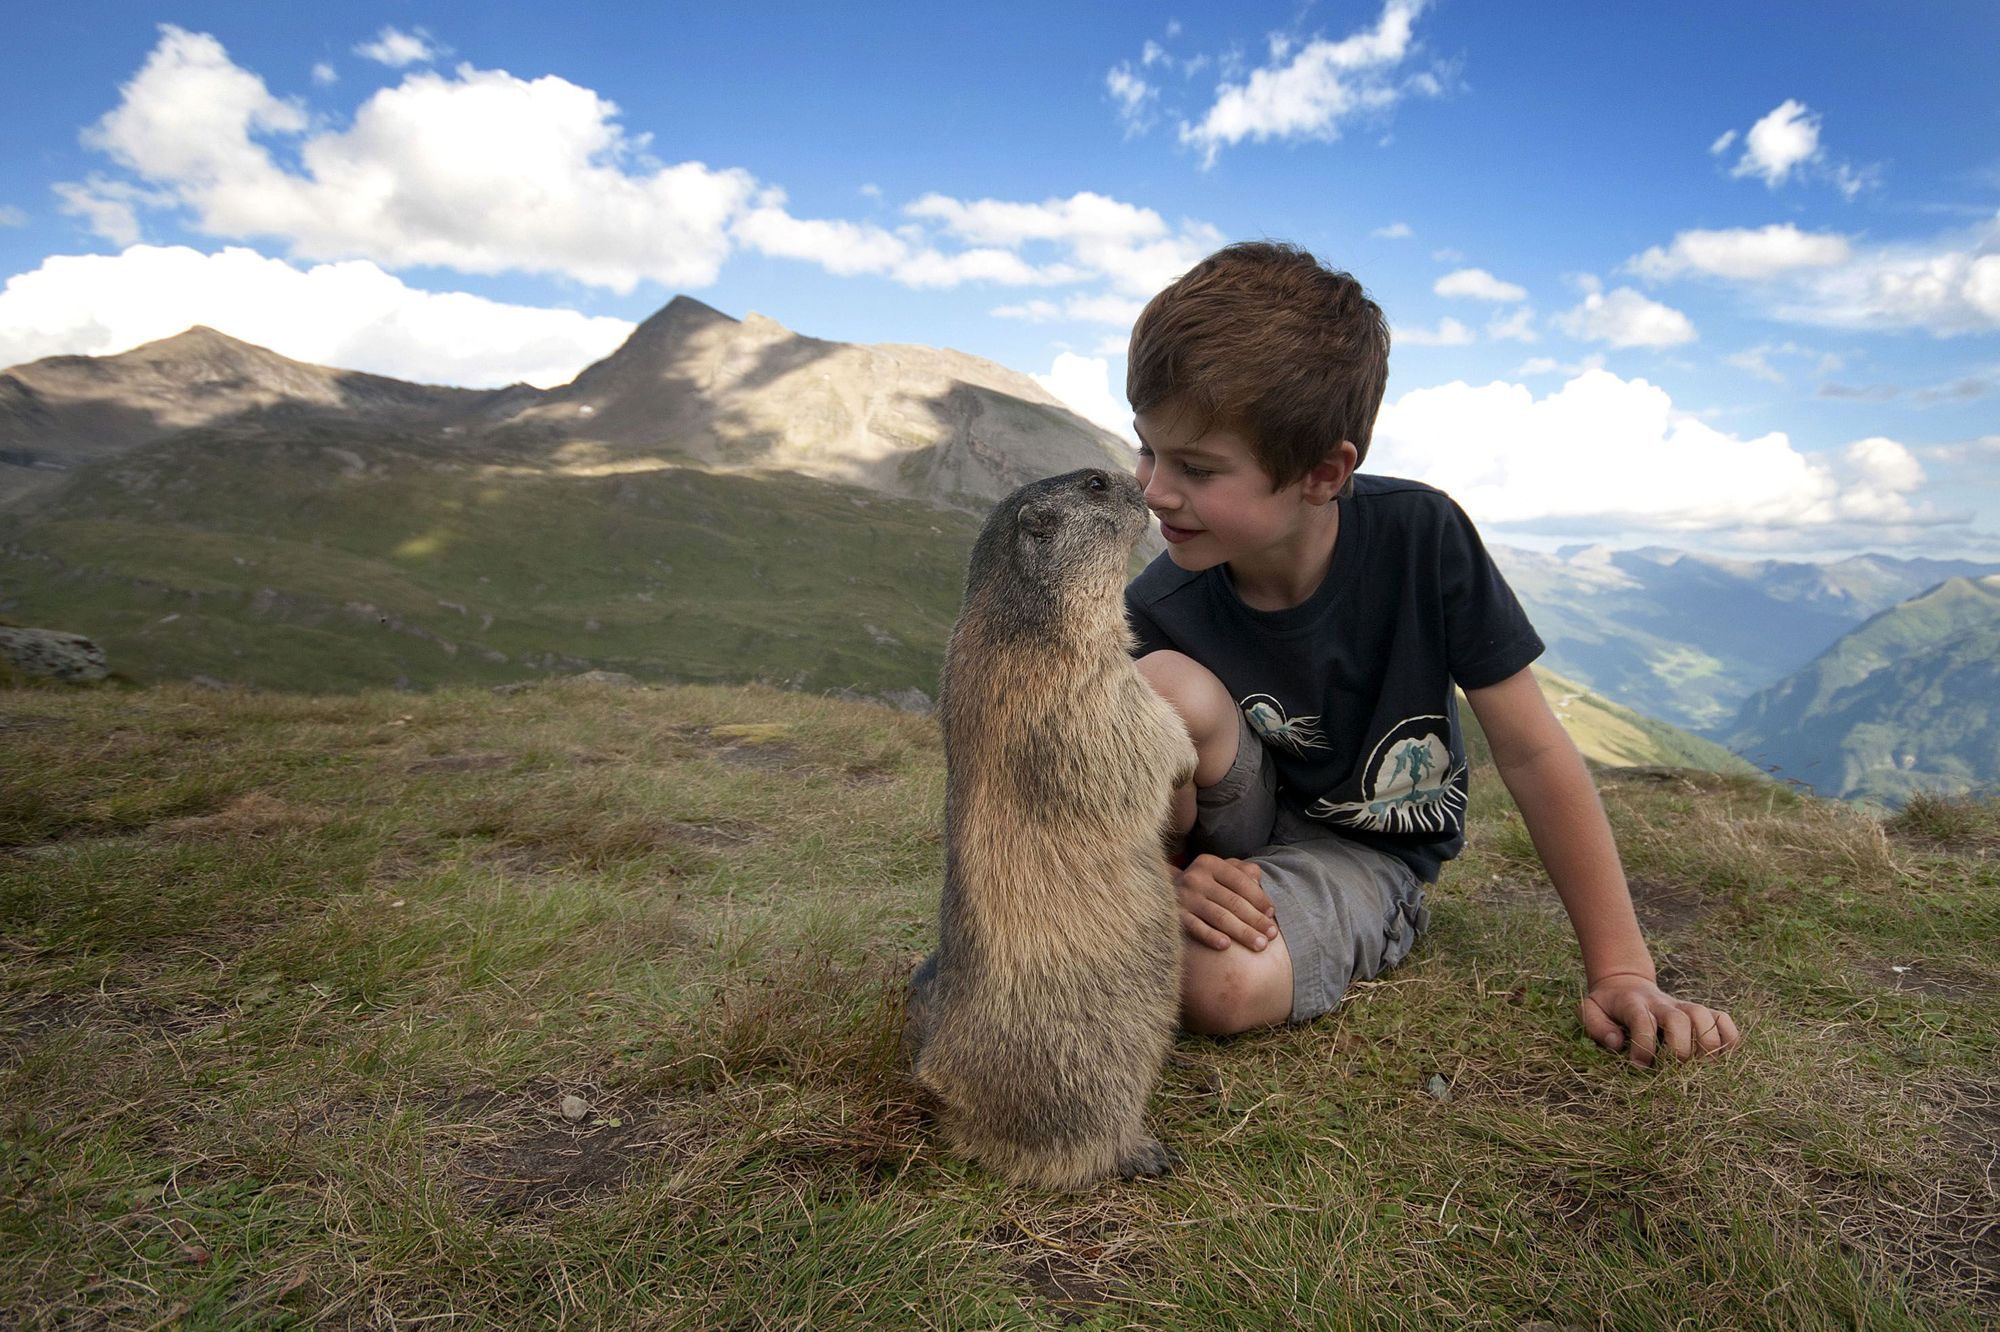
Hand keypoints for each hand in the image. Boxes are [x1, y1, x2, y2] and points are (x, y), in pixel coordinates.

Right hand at [1177, 854, 1277, 951]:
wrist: (1163, 892)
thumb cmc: (1204, 883)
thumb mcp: (1221, 871)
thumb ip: (1242, 871)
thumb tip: (1258, 880)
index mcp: (1210, 864)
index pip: (1241, 882)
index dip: (1259, 899)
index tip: (1272, 914)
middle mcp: (1195, 878)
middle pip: (1233, 902)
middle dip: (1255, 920)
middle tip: (1271, 935)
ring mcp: (1184, 897)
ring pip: (1219, 916)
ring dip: (1242, 932)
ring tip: (1259, 945)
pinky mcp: (1175, 915)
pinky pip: (1196, 928)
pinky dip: (1211, 936)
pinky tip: (1226, 946)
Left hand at [1579, 973, 1741, 1066]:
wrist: (1626, 983)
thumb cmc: (1608, 1005)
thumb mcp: (1590, 1010)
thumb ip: (1595, 1025)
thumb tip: (1617, 1043)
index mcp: (1633, 1004)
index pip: (1643, 1021)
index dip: (1643, 1046)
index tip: (1639, 1066)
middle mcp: (1662, 1004)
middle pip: (1680, 1020)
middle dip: (1679, 1049)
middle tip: (1673, 1069)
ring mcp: (1684, 1006)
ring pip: (1704, 1016)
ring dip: (1706, 1044)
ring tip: (1700, 1066)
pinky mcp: (1700, 1011)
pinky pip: (1722, 1019)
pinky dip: (1728, 1037)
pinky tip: (1721, 1055)